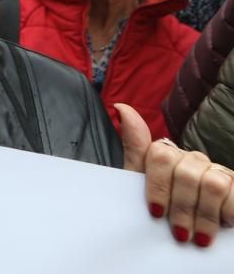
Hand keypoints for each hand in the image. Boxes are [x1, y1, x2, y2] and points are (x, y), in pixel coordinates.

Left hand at [117, 104, 233, 246]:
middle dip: (181, 208)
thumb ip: (134, 151)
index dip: (158, 186)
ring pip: (211, 183)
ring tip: (200, 237)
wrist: (197, 229)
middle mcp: (193, 159)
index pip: (160, 154)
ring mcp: (218, 171)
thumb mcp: (143, 184)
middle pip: (185, 173)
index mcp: (168, 156)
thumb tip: (121, 107)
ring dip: (204, 216)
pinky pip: (233, 193)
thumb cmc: (166, 207)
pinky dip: (227, 214)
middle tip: (180, 234)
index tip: (156, 213)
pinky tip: (223, 225)